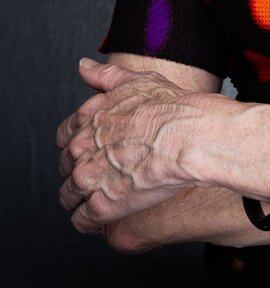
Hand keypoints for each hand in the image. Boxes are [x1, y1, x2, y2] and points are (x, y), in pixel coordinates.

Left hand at [55, 58, 229, 233]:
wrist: (188, 137)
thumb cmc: (170, 108)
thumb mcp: (137, 80)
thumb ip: (105, 75)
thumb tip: (83, 67)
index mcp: (88, 118)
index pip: (64, 138)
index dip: (78, 145)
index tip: (91, 150)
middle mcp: (82, 148)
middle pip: (65, 167)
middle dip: (80, 170)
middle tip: (103, 173)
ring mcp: (89, 178)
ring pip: (69, 196)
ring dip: (82, 197)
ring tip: (105, 196)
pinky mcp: (101, 207)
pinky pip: (81, 221)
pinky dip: (91, 220)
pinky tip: (108, 213)